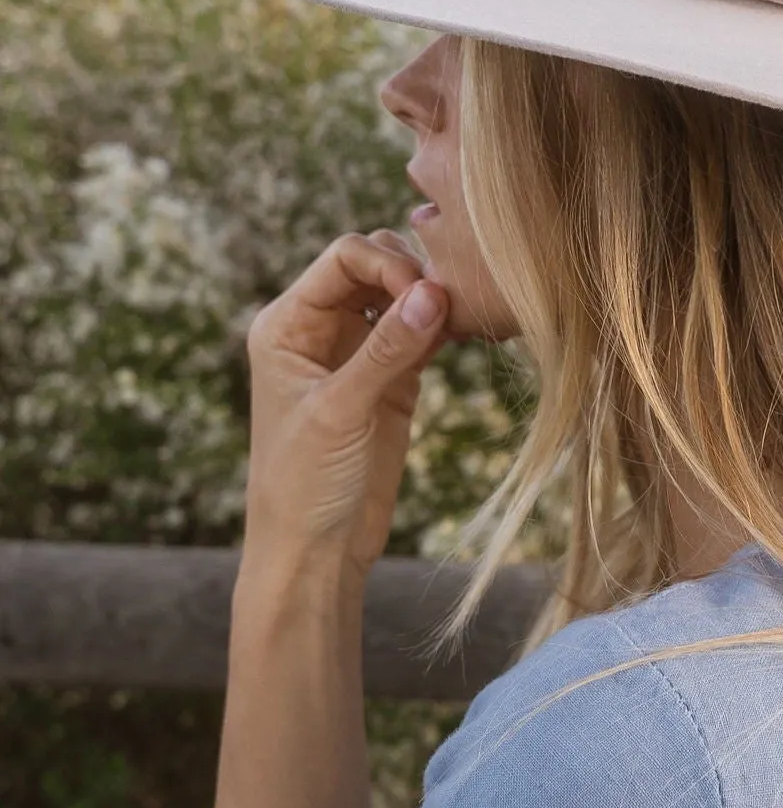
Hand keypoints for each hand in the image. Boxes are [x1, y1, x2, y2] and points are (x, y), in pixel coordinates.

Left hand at [242, 230, 450, 579]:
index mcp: (287, 324)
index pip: (344, 257)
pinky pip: (425, 334)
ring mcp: (360, 353)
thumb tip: (434, 292)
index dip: (388, 265)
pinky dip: (447, 327)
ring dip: (436, 298)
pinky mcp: (394, 381)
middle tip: (450, 304)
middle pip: (376, 266)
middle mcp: (322, 329)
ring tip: (466, 316)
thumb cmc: (301, 484)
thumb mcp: (339, 412)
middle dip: (415, 273)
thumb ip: (386, 349)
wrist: (315, 551)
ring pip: (405, 295)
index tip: (425, 297)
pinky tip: (470, 332)